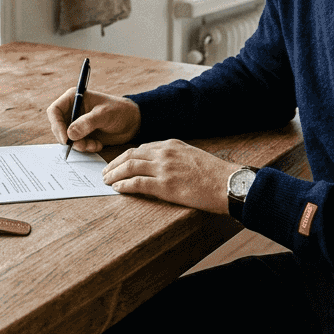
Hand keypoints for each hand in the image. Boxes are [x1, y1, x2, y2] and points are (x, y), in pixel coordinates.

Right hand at [46, 89, 140, 152]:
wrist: (133, 122)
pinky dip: (85, 148)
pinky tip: (97, 145)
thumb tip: (69, 134)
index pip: (55, 111)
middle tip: (82, 145)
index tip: (65, 138)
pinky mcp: (83, 135)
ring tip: (94, 144)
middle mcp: (72, 111)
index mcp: (74, 98)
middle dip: (68, 139)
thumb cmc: (120, 111)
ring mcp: (77, 124)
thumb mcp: (104, 115)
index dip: (56, 125)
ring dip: (79, 145)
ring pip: (66, 138)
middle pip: (58, 127)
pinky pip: (76, 145)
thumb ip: (87, 123)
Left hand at [101, 139, 236, 214]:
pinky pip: (137, 183)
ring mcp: (164, 168)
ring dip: (115, 174)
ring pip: (130, 167)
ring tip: (107, 181)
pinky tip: (117, 189)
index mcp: (172, 145)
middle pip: (131, 155)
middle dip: (115, 163)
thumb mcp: (192, 156)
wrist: (227, 184)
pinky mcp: (165, 185)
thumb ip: (175, 157)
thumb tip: (160, 166)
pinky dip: (124, 185)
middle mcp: (165, 153)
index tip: (118, 162)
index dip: (126, 156)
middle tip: (106, 171)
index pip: (141, 148)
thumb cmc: (214, 174)